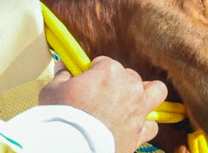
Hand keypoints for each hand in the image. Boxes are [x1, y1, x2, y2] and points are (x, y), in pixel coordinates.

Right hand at [39, 57, 167, 152]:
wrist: (73, 146)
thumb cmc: (61, 115)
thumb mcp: (52, 91)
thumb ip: (62, 75)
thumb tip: (63, 65)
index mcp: (110, 71)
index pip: (105, 63)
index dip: (94, 72)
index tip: (86, 81)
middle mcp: (130, 86)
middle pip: (128, 76)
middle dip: (117, 83)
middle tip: (101, 96)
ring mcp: (139, 108)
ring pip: (156, 91)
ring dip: (147, 93)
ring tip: (133, 101)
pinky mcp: (140, 131)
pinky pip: (152, 124)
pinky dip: (144, 125)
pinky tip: (133, 127)